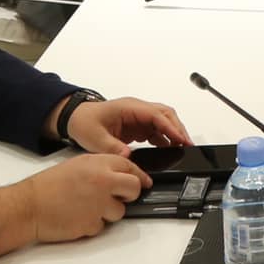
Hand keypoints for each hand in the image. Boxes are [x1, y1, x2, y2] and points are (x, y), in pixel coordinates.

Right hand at [22, 154, 146, 241]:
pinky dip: (93, 224)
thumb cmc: (49, 185)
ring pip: (120, 211)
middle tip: (119, 197)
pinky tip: (78, 216)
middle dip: (130, 195)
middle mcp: (103, 181)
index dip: (138, 175)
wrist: (29, 206)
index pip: (131, 166)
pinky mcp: (92, 224)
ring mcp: (99, 204)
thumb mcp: (79, 165)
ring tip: (86, 207)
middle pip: (134, 188)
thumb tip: (123, 175)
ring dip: (108, 212)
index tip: (143, 181)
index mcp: (99, 164)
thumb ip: (103, 167)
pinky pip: (102, 226)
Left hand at [65, 98, 192, 156]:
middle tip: (187, 145)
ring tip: (182, 149)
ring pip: (163, 121)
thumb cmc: (85, 121)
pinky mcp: (137, 126)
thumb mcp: (94, 138)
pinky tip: (169, 150)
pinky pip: (156, 130)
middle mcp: (137, 110)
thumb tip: (127, 156)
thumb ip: (111, 147)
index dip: (170, 126)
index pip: (156, 114)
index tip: (181, 138)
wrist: (76, 118)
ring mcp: (138, 117)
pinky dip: (165, 139)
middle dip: (178, 128)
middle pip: (165, 115)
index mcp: (129, 108)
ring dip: (173, 133)